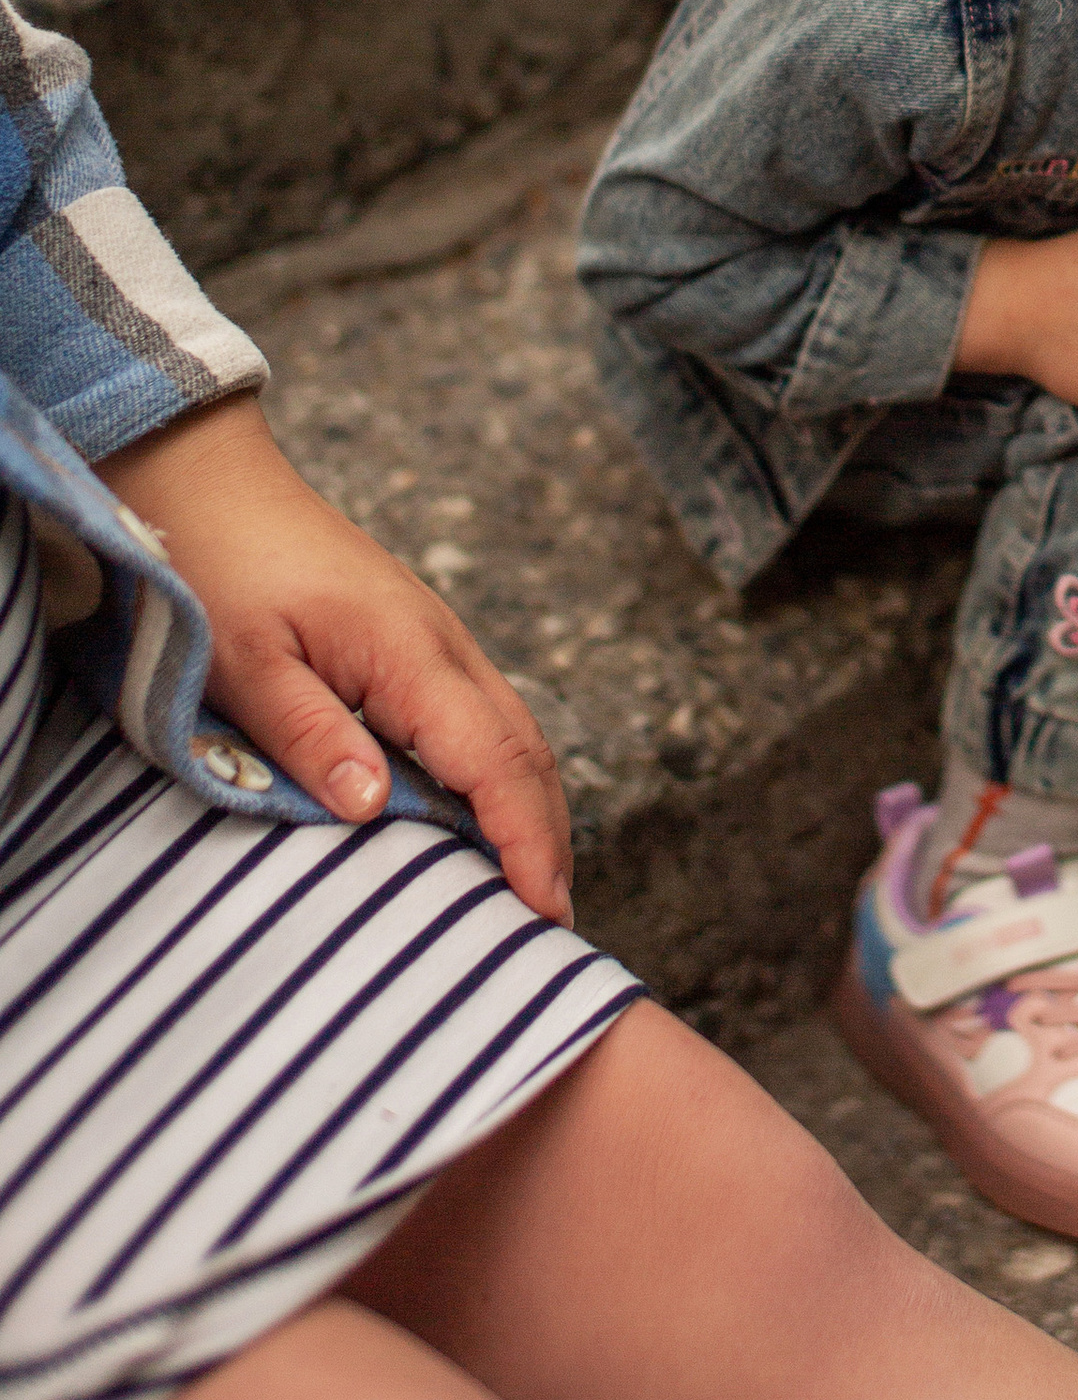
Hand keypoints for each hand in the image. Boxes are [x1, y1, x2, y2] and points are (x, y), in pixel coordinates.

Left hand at [96, 397, 574, 922]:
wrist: (204, 477)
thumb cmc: (214, 566)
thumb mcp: (242, 661)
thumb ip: (308, 733)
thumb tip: (373, 808)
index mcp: (406, 652)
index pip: (493, 761)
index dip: (524, 839)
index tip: (544, 912)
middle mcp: (440, 644)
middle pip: (525, 748)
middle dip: (547, 835)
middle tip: (552, 922)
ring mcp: (432, 638)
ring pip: (511, 730)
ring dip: (529, 805)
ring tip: (529, 884)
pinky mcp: (410, 639)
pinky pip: (480, 714)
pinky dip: (499, 773)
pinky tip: (478, 812)